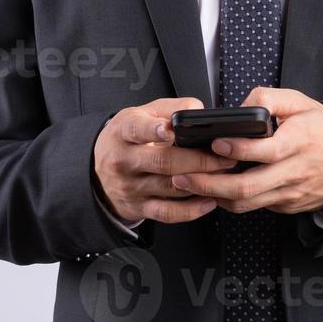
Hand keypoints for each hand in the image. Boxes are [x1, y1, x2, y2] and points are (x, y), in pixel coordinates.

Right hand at [93, 97, 238, 223]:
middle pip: (163, 161)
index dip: (153, 130)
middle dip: (198, 159)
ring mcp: (131, 186)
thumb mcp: (141, 115)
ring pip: (169, 187)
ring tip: (224, 174)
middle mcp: (124, 160)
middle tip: (224, 156)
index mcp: (123, 132)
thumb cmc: (128, 138)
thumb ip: (170, 109)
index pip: (137, 130)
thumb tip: (199, 111)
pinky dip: (191, 210)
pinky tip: (209, 201)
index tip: (171, 130)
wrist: (98, 171)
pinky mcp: (138, 207)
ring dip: (201, 182)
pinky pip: (167, 212)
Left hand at [170, 87, 322, 216]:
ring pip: (246, 202)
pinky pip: (254, 206)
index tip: (215, 143)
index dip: (238, 149)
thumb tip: (241, 108)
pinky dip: (230, 200)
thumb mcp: (302, 103)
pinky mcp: (285, 205)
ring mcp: (289, 192)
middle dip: (210, 183)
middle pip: (247, 186)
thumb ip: (271, 98)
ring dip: (214, 196)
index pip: (266, 150)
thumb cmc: (321, 130)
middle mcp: (294, 171)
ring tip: (190, 184)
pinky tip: (214, 189)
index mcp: (299, 141)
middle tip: (184, 175)